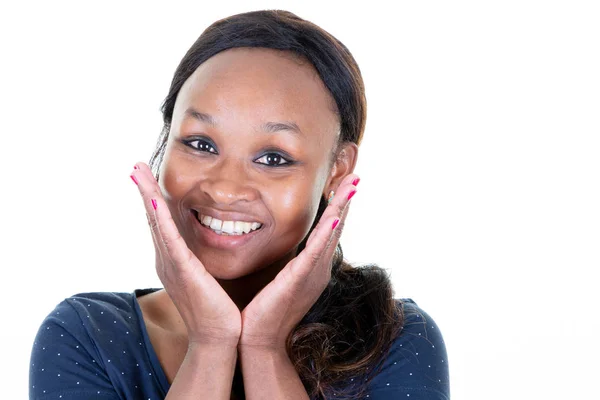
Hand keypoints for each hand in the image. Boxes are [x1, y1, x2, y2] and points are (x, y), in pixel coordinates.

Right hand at [131, 162, 241, 345]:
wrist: (218, 336)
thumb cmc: (215, 309)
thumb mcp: (204, 276)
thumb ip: (198, 259)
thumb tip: (206, 243)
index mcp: (173, 260)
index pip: (161, 224)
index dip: (152, 199)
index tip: (148, 177)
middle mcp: (167, 260)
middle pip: (152, 219)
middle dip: (144, 190)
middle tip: (136, 166)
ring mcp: (172, 265)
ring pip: (157, 224)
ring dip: (147, 196)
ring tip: (139, 173)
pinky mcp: (184, 271)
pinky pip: (170, 241)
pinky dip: (161, 220)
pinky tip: (155, 201)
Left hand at [238, 174, 359, 351]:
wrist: (259, 338)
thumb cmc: (267, 311)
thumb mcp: (283, 280)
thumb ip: (291, 262)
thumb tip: (291, 248)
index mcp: (314, 267)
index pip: (329, 231)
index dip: (338, 206)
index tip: (343, 183)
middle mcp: (319, 269)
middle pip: (336, 228)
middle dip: (346, 200)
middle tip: (356, 176)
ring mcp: (312, 274)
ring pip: (330, 234)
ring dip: (342, 209)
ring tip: (352, 186)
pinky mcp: (299, 280)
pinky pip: (315, 254)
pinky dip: (325, 235)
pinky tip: (334, 218)